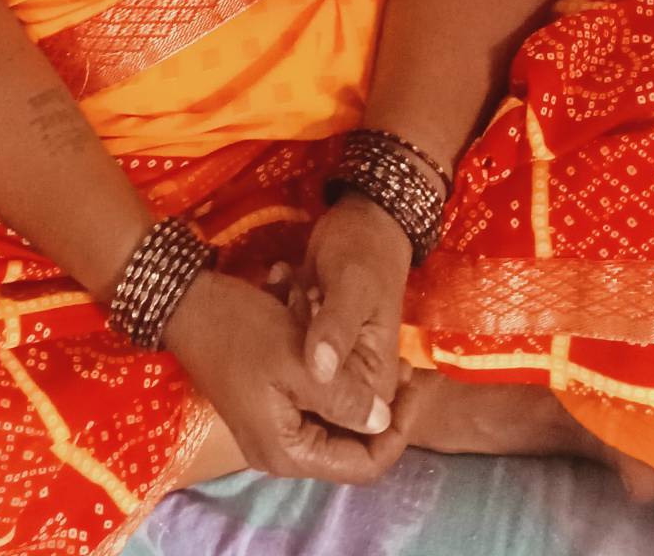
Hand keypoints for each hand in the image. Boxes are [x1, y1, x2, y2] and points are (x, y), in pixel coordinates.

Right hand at [162, 268, 409, 483]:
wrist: (184, 301)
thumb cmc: (241, 329)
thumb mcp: (299, 359)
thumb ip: (344, 397)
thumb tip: (383, 420)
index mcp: (288, 452)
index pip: (363, 464)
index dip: (398, 430)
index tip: (417, 384)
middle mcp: (280, 452)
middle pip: (350, 444)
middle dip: (381, 406)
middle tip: (406, 364)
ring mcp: (272, 429)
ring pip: (335, 420)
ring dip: (357, 387)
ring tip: (379, 349)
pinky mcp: (268, 405)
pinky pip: (314, 403)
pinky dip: (333, 378)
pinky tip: (342, 345)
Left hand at [277, 192, 413, 433]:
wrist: (362, 218)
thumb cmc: (364, 250)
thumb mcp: (350, 287)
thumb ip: (335, 330)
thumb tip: (319, 373)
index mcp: (375, 377)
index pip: (361, 435)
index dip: (315, 419)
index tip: (277, 368)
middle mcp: (357, 379)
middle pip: (318, 408)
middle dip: (290, 362)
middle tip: (288, 308)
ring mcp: (334, 362)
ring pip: (297, 377)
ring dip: (282, 334)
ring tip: (290, 286)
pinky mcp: (314, 342)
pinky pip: (289, 350)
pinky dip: (279, 315)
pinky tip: (280, 278)